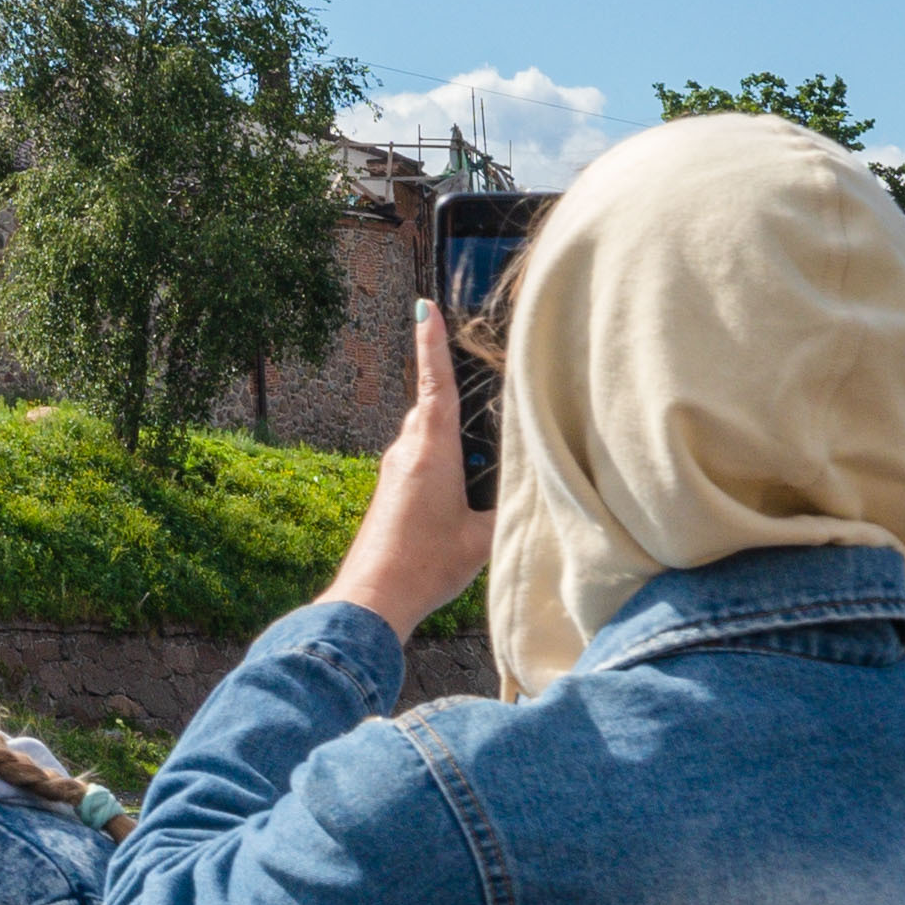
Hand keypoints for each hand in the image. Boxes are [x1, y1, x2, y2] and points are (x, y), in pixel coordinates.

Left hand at [323, 301, 495, 637]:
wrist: (373, 595)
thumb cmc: (427, 564)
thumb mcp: (482, 536)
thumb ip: (507, 505)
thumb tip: (531, 488)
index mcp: (431, 450)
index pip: (437, 386)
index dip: (433, 345)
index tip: (425, 308)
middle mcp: (408, 450)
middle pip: (435, 406)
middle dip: (455, 387)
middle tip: (481, 366)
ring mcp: (396, 468)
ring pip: (429, 432)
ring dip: (454, 428)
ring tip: (486, 436)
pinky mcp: (392, 487)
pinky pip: (423, 454)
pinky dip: (445, 451)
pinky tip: (467, 476)